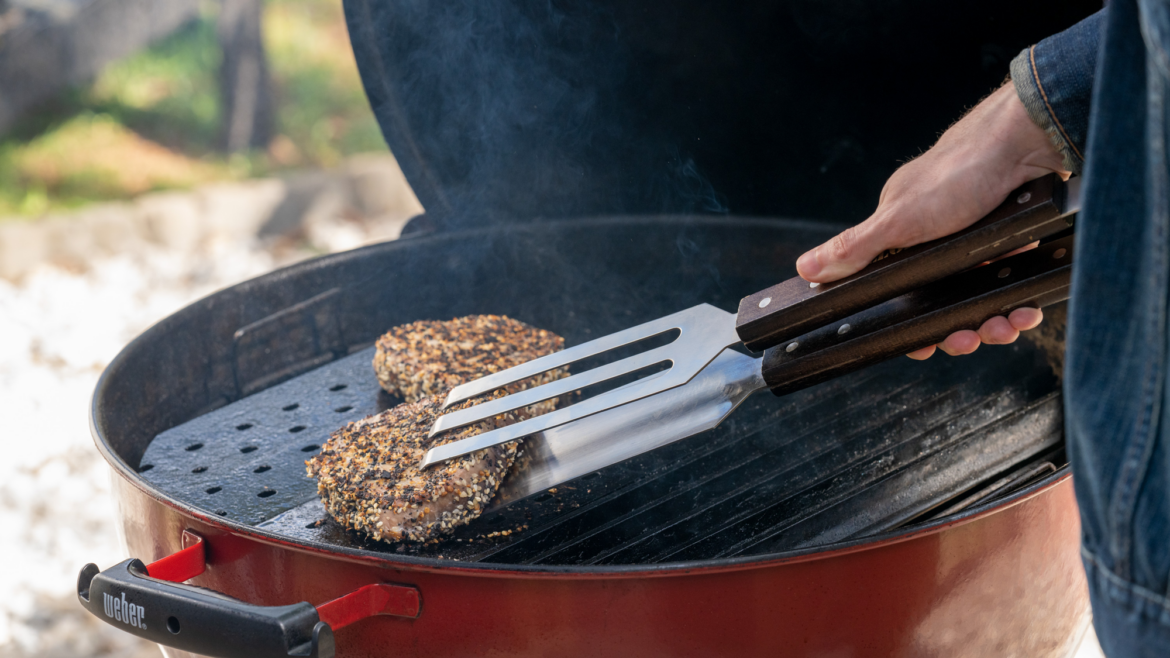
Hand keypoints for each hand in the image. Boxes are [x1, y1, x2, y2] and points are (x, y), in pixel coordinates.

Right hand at [795, 83, 1070, 359]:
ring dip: (992, 319)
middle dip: (957, 326)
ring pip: (981, 297)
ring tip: (1004, 325)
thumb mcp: (898, 219)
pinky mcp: (1015, 239)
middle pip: (943, 301)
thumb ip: (854, 249)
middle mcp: (939, 239)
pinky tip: (1025, 308)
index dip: (910, 323)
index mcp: (903, 235)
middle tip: (970, 338)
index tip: (923, 346)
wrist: (1029, 140)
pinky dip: (1020, 299)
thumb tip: (805, 268)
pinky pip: (1014, 283)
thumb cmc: (960, 172)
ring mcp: (978, 240)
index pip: (897, 292)